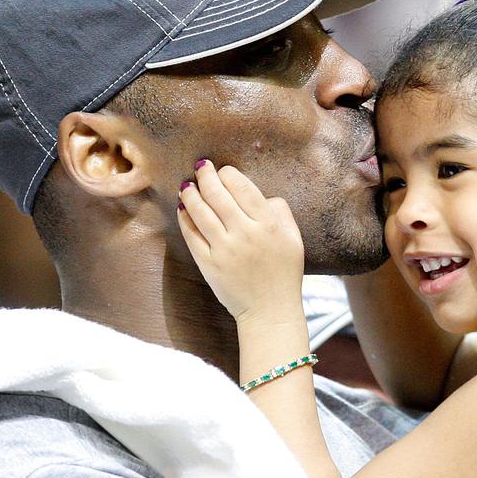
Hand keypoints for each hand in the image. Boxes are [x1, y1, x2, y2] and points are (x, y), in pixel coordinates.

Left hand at [177, 160, 304, 322]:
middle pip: (219, 195)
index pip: (243, 188)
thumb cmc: (284, 273)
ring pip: (201, 212)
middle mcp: (245, 234)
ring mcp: (224, 250)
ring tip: (187, 185)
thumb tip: (263, 194)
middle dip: (206, 176)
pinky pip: (192, 236)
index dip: (229, 175)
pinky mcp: (209, 264)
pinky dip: (185, 219)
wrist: (270, 310)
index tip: (223, 170)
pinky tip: (183, 209)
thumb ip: (280, 212)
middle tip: (201, 167)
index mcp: (268, 225)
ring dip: (191, 194)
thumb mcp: (293, 239)